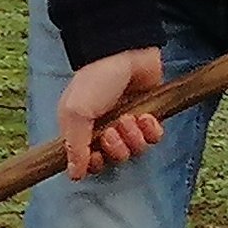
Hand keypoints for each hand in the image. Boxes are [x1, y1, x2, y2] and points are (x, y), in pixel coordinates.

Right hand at [57, 44, 169, 180]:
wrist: (124, 52)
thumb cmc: (94, 81)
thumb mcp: (75, 114)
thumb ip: (74, 148)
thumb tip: (73, 175)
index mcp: (82, 129)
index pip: (89, 162)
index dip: (95, 163)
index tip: (96, 155)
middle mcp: (104, 128)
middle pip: (114, 158)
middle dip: (116, 148)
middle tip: (113, 130)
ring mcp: (127, 122)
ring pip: (136, 150)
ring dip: (133, 137)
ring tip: (130, 118)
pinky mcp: (148, 114)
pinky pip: (154, 138)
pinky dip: (151, 130)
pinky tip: (145, 117)